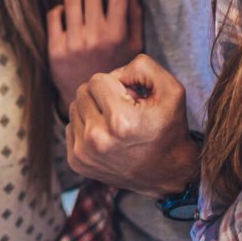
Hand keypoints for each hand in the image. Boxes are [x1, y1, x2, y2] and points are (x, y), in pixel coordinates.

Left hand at [48, 0, 142, 111]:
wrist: (90, 97)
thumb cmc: (115, 67)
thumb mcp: (134, 45)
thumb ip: (135, 14)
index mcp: (119, 35)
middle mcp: (96, 37)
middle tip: (94, 7)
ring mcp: (74, 43)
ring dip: (76, 2)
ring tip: (81, 15)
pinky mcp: (55, 48)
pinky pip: (54, 13)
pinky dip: (59, 12)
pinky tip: (67, 22)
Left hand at [65, 53, 197, 195]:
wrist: (168, 174)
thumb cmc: (169, 128)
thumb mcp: (171, 91)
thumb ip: (143, 66)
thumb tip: (114, 72)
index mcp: (119, 122)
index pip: (97, 80)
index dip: (117, 84)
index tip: (132, 99)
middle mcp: (97, 140)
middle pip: (82, 91)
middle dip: (102, 95)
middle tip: (123, 111)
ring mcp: (84, 154)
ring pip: (74, 108)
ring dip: (93, 110)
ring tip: (115, 124)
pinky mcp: (76, 162)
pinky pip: (70, 126)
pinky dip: (86, 127)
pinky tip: (106, 137)